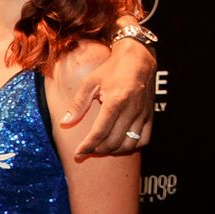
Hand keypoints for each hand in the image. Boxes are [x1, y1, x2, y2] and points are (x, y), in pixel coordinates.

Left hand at [64, 41, 153, 156]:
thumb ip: (77, 104)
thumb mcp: (89, 83)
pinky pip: (144, 139)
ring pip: (129, 144)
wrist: (138, 60)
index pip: (100, 131)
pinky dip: (130, 146)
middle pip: (114, 141)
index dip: (88, 146)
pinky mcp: (150, 116)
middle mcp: (132, 110)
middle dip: (97, 150)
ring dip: (113, 151)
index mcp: (116, 101)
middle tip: (86, 151)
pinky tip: (118, 144)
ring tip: (99, 148)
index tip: (78, 154)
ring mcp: (143, 114)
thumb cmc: (111, 70)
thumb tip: (64, 123)